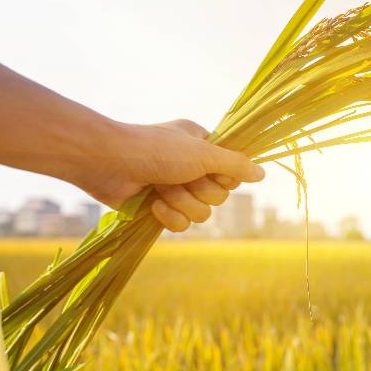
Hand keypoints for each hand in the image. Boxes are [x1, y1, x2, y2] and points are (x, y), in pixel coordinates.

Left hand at [74, 119, 265, 231]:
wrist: (107, 163)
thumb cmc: (154, 149)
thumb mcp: (202, 153)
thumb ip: (235, 164)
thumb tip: (263, 174)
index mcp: (203, 146)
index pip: (233, 172)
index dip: (224, 177)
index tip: (212, 170)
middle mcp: (192, 166)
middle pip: (219, 196)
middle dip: (198, 190)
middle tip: (180, 177)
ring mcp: (176, 188)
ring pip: (202, 213)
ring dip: (182, 203)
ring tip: (161, 189)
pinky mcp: (160, 208)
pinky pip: (182, 225)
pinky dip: (168, 216)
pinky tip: (153, 204)